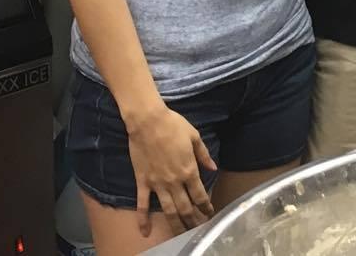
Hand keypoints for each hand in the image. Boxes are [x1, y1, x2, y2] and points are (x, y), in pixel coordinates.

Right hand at [126, 102, 215, 234]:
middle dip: (193, 221)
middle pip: (186, 208)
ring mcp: (158, 184)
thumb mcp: (194, 136)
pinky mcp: (143, 182)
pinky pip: (142, 204)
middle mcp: (174, 182)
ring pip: (168, 211)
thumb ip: (203, 154)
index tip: (209, 213)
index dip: (206, 207)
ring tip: (181, 235)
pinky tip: (144, 232)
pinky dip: (143, 219)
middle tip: (198, 229)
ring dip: (176, 225)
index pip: (200, 195)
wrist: (148, 120)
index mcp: (189, 170)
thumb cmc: (173, 124)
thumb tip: (213, 168)